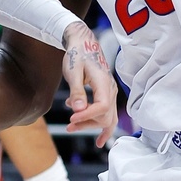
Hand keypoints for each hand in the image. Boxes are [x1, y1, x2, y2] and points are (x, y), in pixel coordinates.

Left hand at [61, 21, 117, 146]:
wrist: (83, 43)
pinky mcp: (106, 94)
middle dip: (87, 124)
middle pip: (105, 116)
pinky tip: (97, 138)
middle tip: (69, 126)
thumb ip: (76, 91)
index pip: (101, 107)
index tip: (71, 119)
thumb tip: (78, 110)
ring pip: (107, 118)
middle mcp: (111, 89)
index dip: (87, 116)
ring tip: (73, 128)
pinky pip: (108, 114)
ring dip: (91, 125)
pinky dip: (102, 126)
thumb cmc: (77, 54)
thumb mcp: (73, 71)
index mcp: (104, 82)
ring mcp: (110, 92)